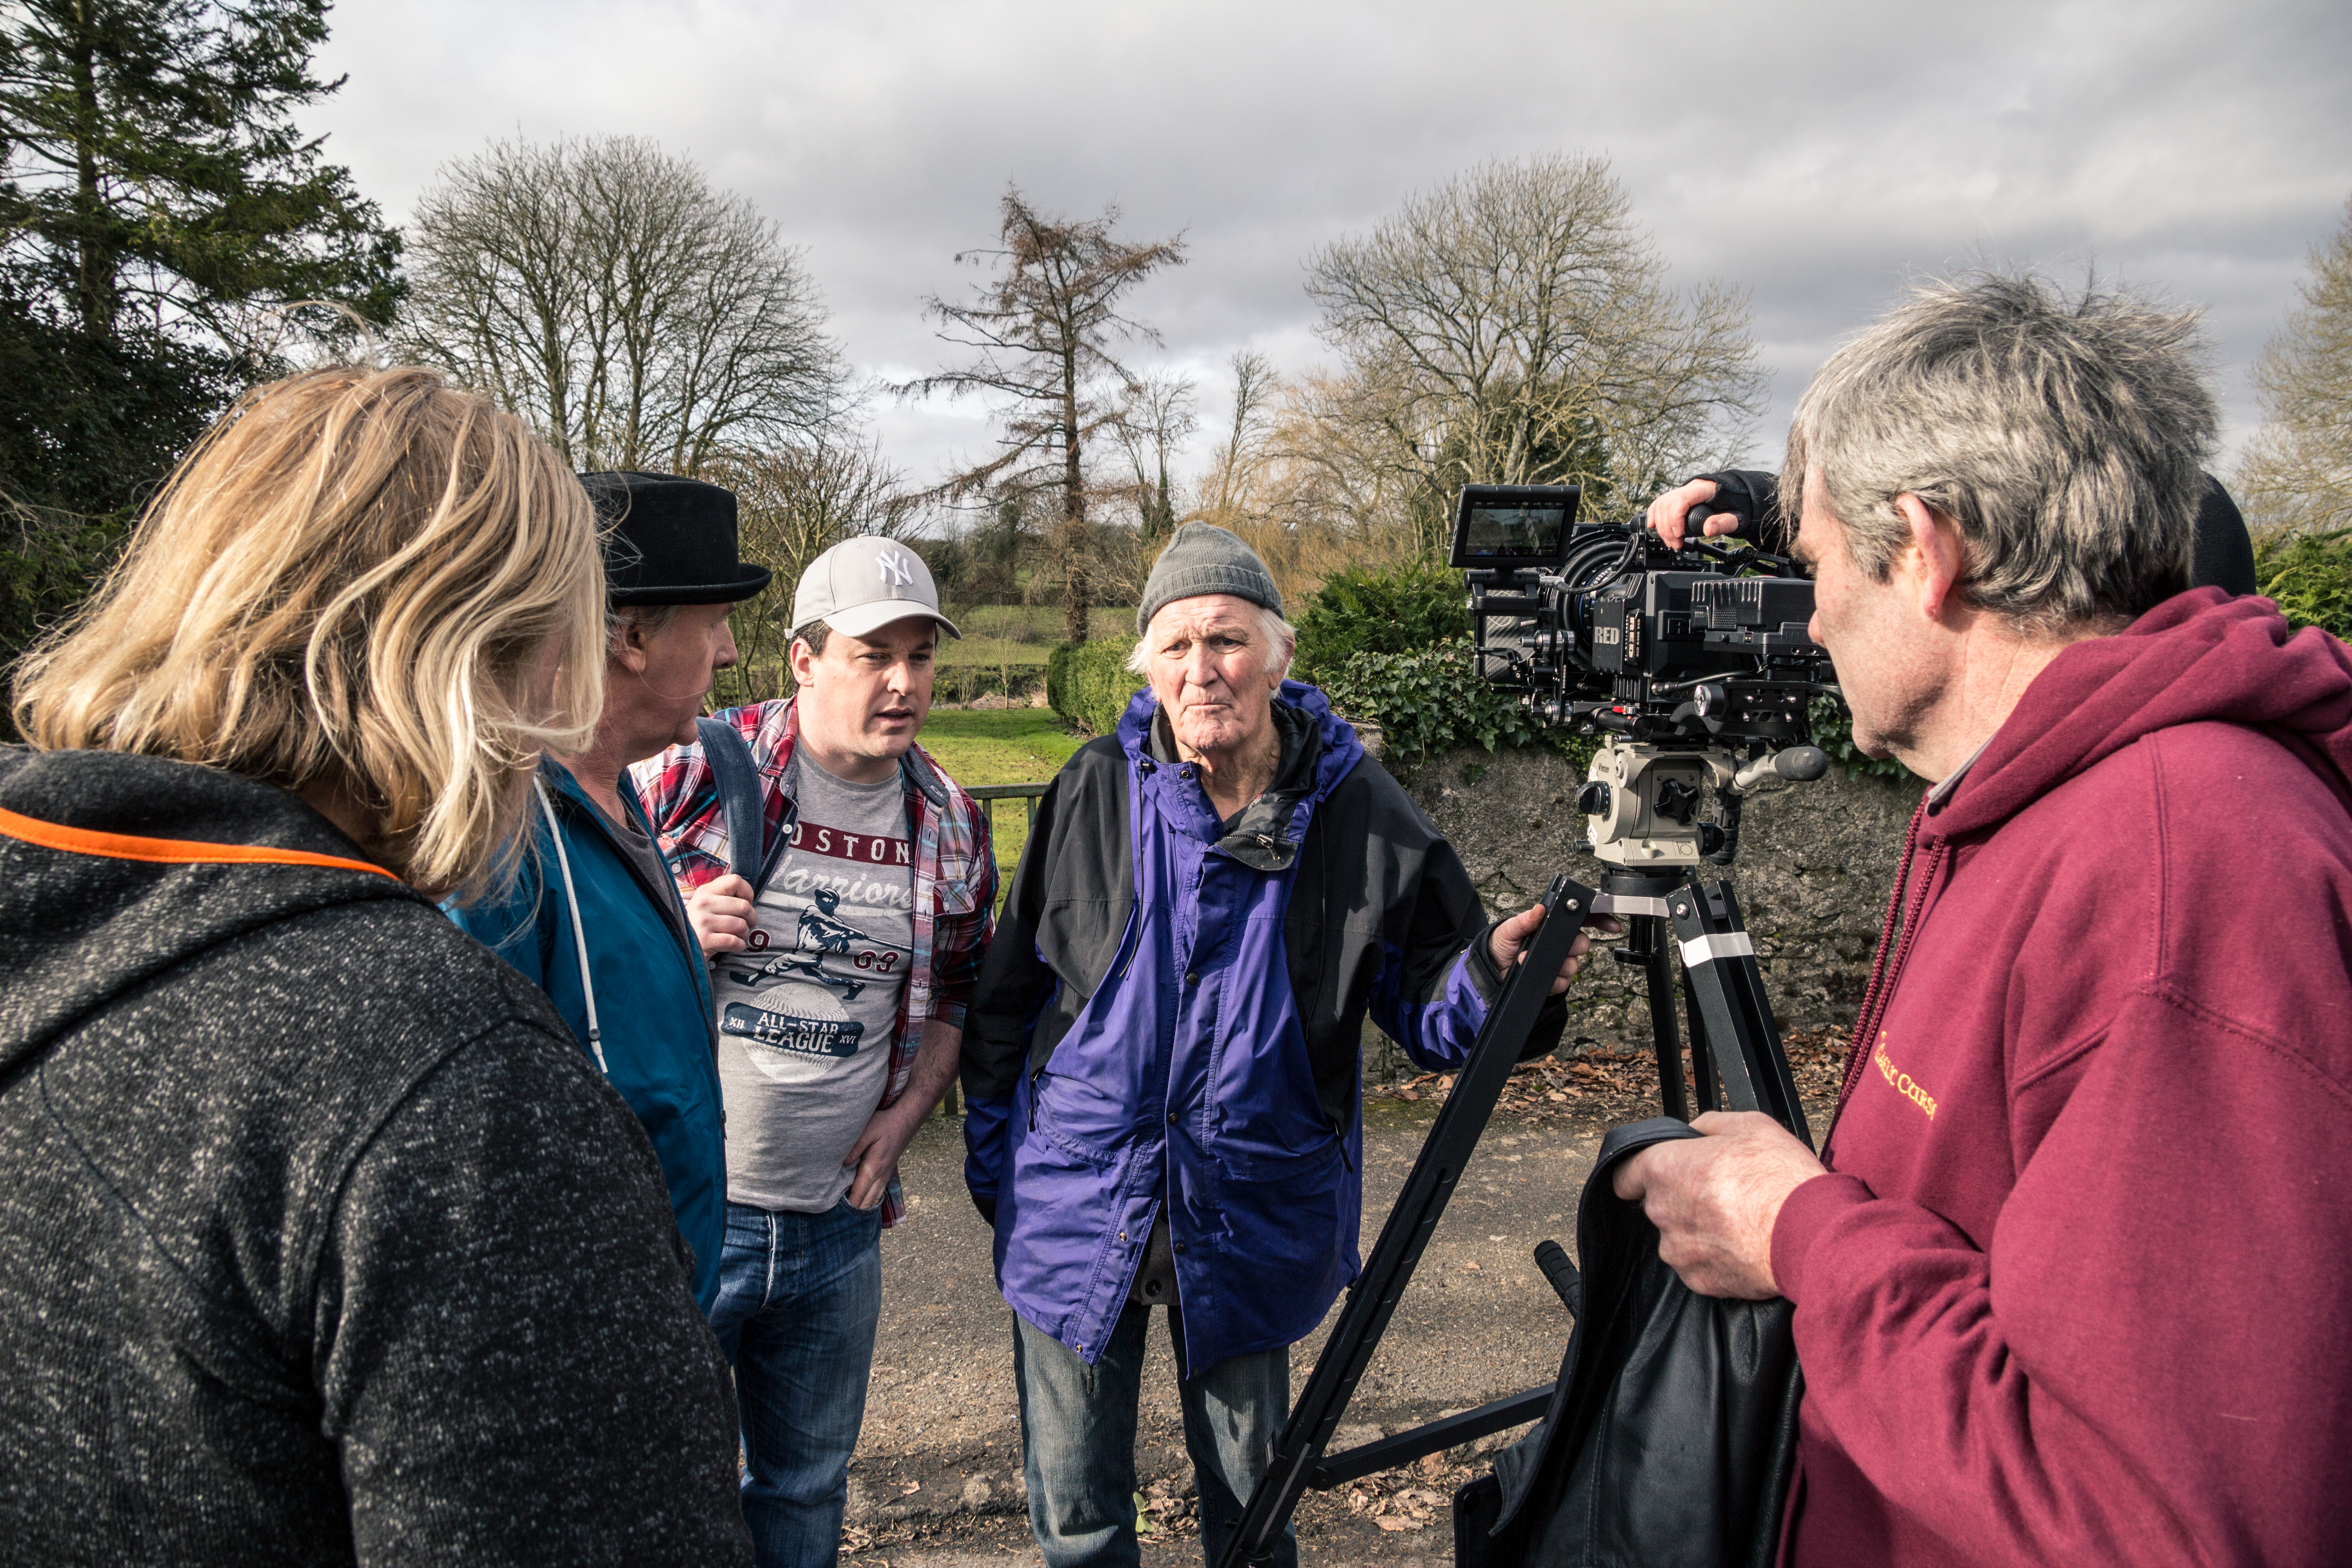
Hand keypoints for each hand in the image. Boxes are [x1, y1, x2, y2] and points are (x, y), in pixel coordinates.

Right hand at [686, 873, 754, 955]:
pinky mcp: (704, 939)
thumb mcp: (708, 903)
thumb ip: (725, 897)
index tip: (746, 903)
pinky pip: (734, 941)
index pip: (735, 881)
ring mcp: (703, 921)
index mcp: (706, 890)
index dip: (747, 893)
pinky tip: (734, 946)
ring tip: (737, 935)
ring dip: (744, 934)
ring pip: (741, 925)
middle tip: (746, 924)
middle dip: (751, 918)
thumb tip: (749, 900)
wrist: (679, 944)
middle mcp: (703, 903)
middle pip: (744, 906)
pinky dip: (739, 946)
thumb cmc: (701, 923)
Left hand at [843, 1099, 922, 1209]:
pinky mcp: (886, 1173)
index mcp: (874, 1167)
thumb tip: (843, 1163)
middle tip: (838, 1221)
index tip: (837, 1216)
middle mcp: (881, 1176)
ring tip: (849, 1219)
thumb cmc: (884, 1124)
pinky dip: (870, 1202)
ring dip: (862, 1209)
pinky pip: (878, 1193)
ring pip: (873, 1200)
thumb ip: (855, 1147)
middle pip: (866, 1201)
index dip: (849, 1205)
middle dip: (854, 1212)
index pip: (859, 1193)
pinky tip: (863, 1206)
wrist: (905, 1121)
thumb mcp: (868, 1130)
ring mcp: (885, 1175)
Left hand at [1488, 905, 1617, 994]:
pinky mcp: (1554, 981)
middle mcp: (1560, 943)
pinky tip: (1540, 976)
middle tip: (1560, 946)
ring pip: (1574, 965)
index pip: (1582, 919)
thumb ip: (1524, 920)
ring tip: (1533, 960)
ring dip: (1558, 965)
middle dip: (1574, 945)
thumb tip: (1539, 910)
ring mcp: (1559, 963)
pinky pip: (1564, 983)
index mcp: (1553, 925)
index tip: (1612, 925)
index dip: (1600, 920)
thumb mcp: (1509, 929)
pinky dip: (1552, 981)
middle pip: (1583, 943)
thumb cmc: (1501, 943)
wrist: (1491, 970)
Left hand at [1610, 1111, 1825, 1298]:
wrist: (1811, 1235)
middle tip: (1722, 1192)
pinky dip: (1715, 1256)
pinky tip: (1743, 1244)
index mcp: (1665, 1169)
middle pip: (1659, 1203)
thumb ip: (1709, 1125)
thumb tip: (1695, 1131)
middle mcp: (1663, 1212)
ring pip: (1678, 1236)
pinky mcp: (1699, 1281)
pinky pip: (1698, 1264)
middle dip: (1683, 1198)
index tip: (1648, 1177)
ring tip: (1739, 1220)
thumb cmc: (1781, 1179)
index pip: (1625, 1173)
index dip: (1636, 1173)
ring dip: (1699, 1229)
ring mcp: (1679, 1250)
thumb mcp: (1750, 1126)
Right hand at [1643, 477, 1738, 550]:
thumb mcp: (1735, 516)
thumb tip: (1708, 529)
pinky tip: (1652, 526)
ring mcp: (1681, 491)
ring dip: (1660, 526)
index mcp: (1704, 489)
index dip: (1675, 518)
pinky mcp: (1677, 497)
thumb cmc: (1735, 505)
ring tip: (1670, 541)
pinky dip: (1653, 515)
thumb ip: (1723, 522)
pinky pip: (1659, 503)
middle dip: (1667, 528)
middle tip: (1676, 544)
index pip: (1681, 499)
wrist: (1735, 496)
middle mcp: (1690, 487)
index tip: (1679, 535)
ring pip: (1660, 504)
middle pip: (1666, 504)